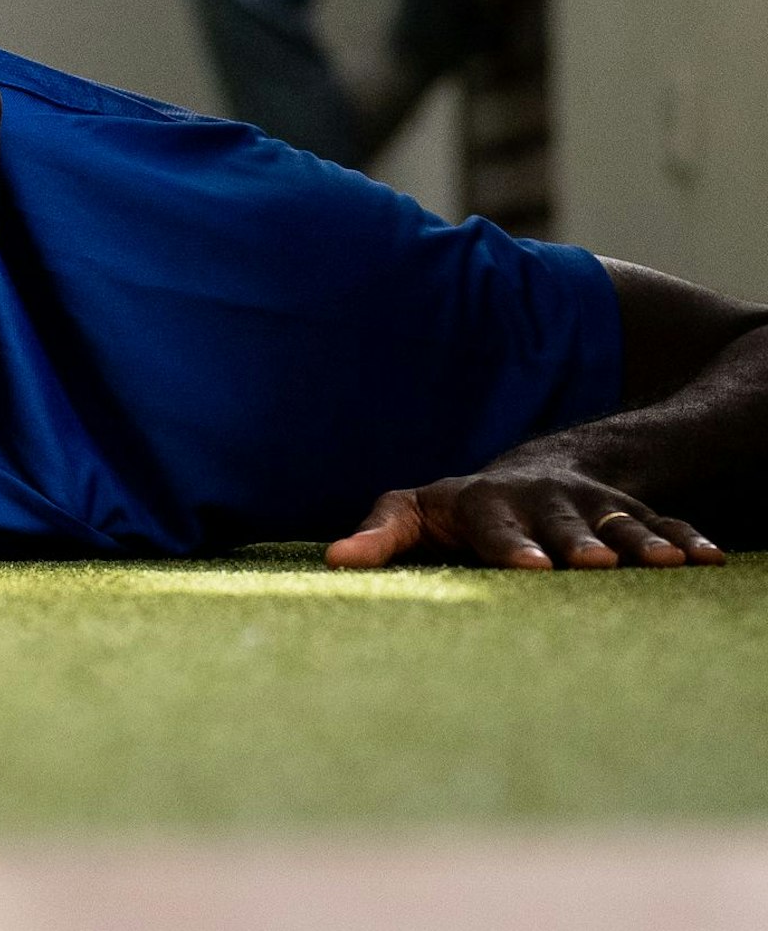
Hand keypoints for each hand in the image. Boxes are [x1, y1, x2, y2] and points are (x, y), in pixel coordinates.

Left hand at [325, 465, 726, 569]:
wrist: (528, 476)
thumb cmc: (456, 510)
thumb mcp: (412, 514)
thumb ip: (379, 535)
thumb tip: (333, 560)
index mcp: (487, 503)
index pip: (496, 524)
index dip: (510, 544)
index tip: (525, 568)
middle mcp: (543, 501)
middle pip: (563, 521)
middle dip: (577, 541)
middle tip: (592, 563)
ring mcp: (590, 506)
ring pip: (618, 522)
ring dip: (640, 542)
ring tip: (665, 564)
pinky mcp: (627, 514)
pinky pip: (663, 524)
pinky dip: (687, 539)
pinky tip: (711, 560)